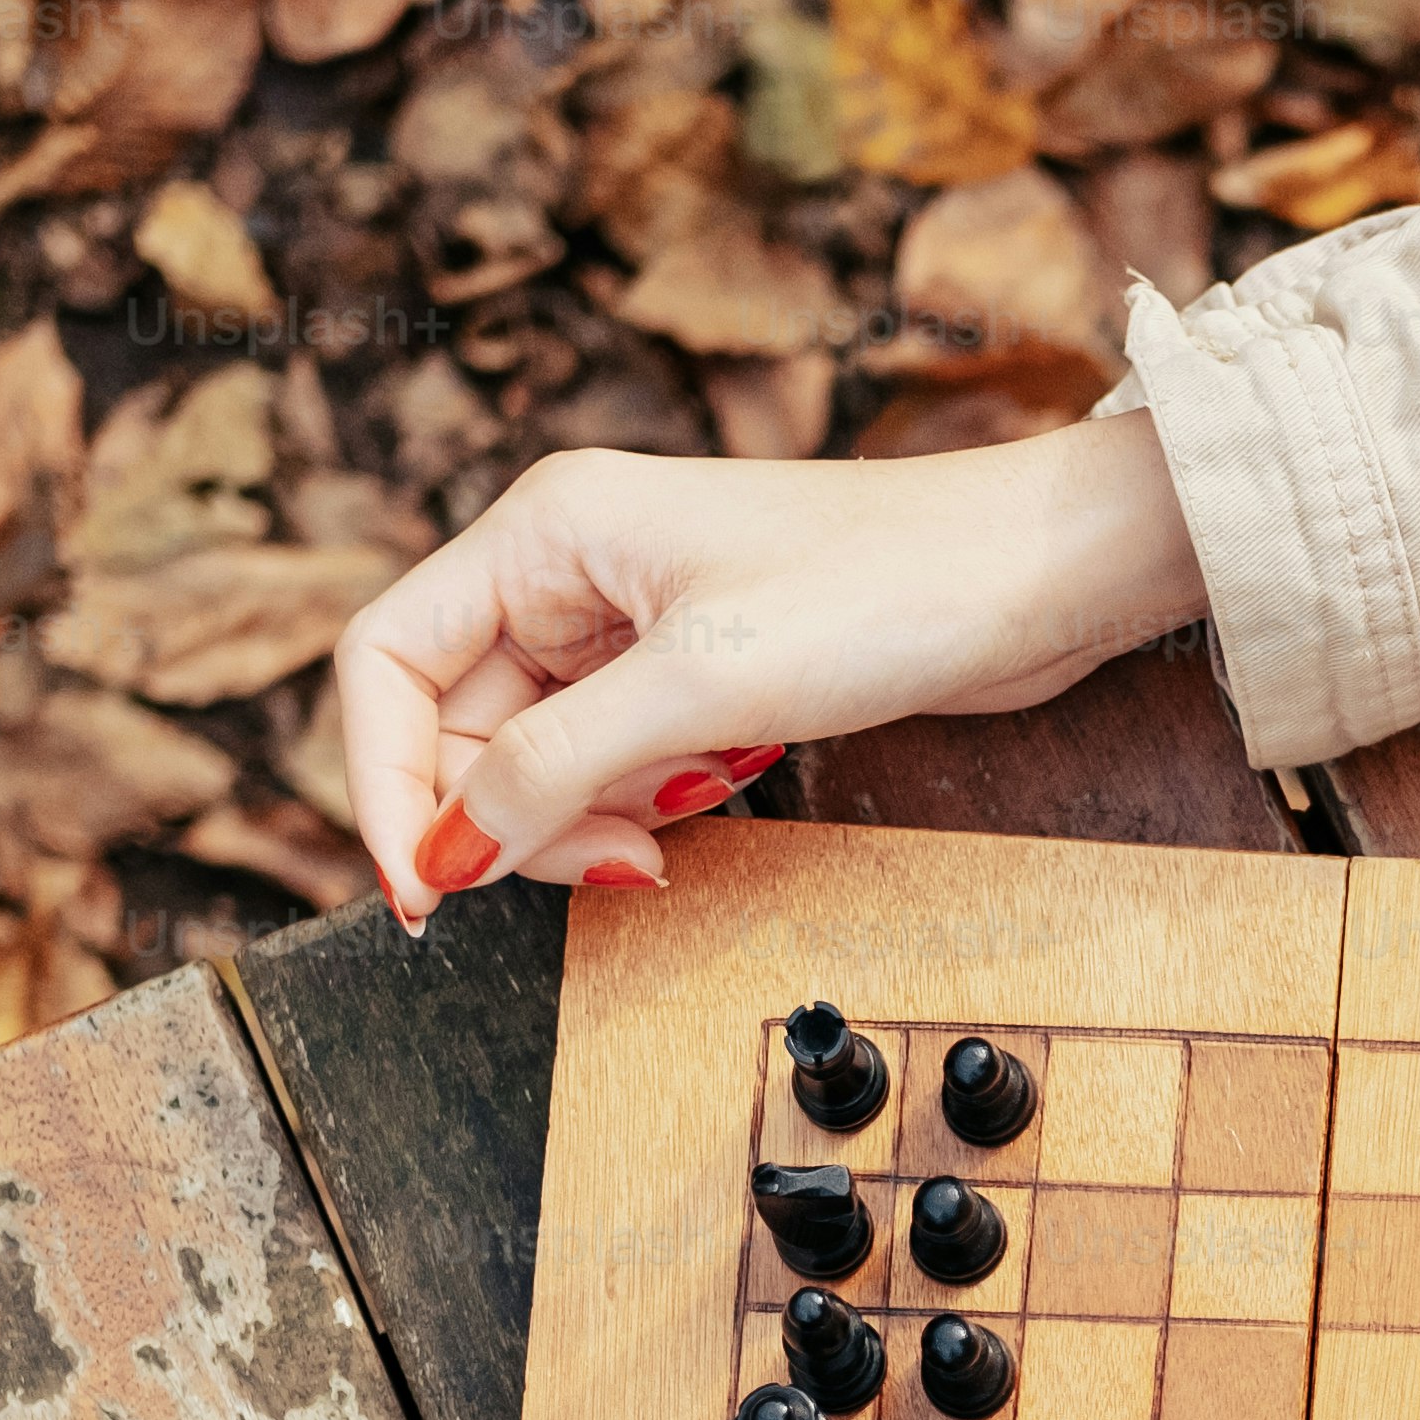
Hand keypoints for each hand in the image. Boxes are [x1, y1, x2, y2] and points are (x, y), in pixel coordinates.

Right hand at [329, 417, 1212, 923]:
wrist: (1034, 576)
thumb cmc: (887, 585)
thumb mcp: (700, 686)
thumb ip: (556, 769)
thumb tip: (451, 854)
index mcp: (543, 531)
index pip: (386, 663)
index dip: (385, 783)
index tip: (427, 888)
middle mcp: (570, 568)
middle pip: (462, 725)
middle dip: (517, 816)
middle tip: (613, 863)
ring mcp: (633, 621)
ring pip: (542, 756)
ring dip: (591, 816)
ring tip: (685, 817)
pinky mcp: (697, 670)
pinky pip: (618, 760)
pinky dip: (649, 799)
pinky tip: (721, 789)